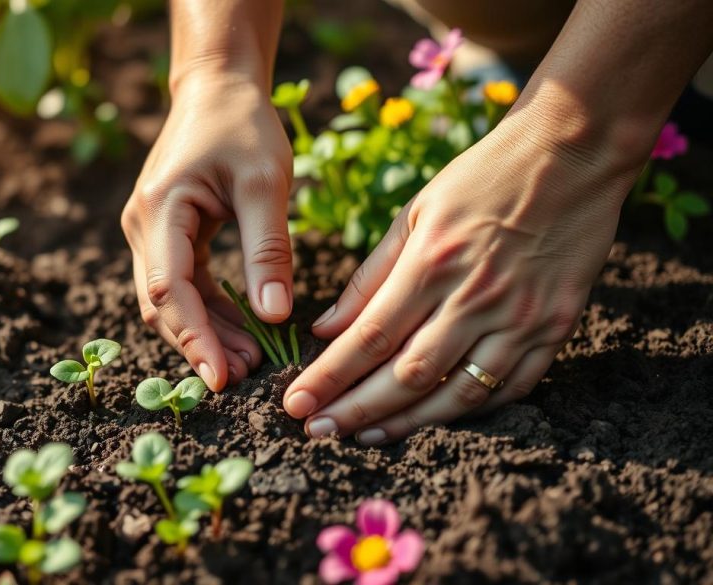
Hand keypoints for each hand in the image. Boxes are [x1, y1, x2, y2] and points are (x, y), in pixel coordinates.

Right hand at [121, 73, 293, 390]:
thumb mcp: (265, 182)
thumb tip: (274, 317)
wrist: (217, 88)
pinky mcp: (165, 234)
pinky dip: (209, 309)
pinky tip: (241, 329)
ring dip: (206, 331)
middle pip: (163, 304)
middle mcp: (142, 225)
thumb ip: (268, 249)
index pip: (170, 290)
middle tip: (249, 376)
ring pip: (171, 299)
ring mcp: (149, 231)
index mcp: (160, 210)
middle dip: (202, 343)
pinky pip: (182, 283)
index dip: (195, 338)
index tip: (222, 379)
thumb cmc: (243, 125)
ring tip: (251, 360)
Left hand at [282, 112, 641, 443]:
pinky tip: (433, 419)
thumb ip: (370, 276)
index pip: (369, 337)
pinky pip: (511, 387)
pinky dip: (469, 410)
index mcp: (432, 263)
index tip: (295, 403)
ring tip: (364, 437)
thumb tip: (324, 329)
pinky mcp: (558, 327)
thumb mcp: (415, 212)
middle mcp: (476, 297)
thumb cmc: (481, 177)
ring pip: (457, 393)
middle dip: (356, 410)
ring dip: (407, 423)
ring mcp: (521, 318)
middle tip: (317, 431)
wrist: (571, 152)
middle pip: (407, 375)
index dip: (329, 377)